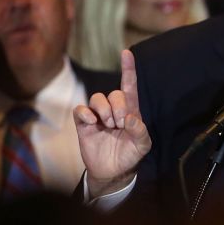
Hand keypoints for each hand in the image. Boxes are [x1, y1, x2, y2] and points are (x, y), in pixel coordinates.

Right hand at [74, 50, 151, 197]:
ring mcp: (98, 116)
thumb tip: (130, 119)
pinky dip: (85, 113)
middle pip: (114, 93)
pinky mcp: (84, 124)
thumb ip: (140, 132)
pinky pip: (80, 109)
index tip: (126, 52)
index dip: (128, 68)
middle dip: (117, 106)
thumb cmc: (130, 154)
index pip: (129, 85)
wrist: (113, 172)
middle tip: (119, 124)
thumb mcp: (142, 145)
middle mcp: (114, 109)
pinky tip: (91, 122)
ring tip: (108, 125)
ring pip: (97, 98)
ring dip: (103, 110)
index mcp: (131, 110)